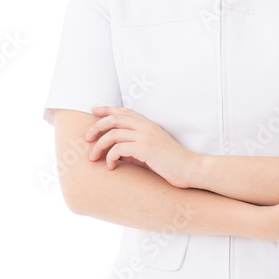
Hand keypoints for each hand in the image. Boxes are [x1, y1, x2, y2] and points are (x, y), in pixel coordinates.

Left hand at [85, 105, 202, 188]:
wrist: (192, 170)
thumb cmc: (172, 164)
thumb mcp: (151, 152)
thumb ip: (135, 148)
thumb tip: (116, 153)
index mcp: (148, 125)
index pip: (123, 111)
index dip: (106, 109)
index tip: (93, 111)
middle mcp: (146, 127)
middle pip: (114, 118)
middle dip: (96, 127)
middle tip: (86, 139)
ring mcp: (145, 136)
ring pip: (112, 134)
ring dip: (99, 146)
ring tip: (93, 158)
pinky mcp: (145, 149)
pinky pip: (118, 148)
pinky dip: (110, 157)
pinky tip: (110, 166)